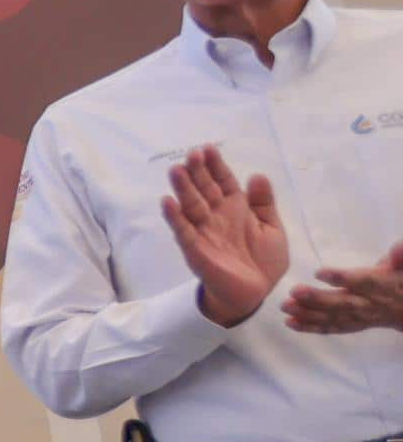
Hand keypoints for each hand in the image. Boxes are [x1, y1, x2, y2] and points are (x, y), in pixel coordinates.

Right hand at [161, 147, 288, 327]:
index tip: (209, 149)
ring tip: (176, 170)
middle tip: (192, 154)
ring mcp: (203, 230)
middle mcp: (216, 215)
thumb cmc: (264, 262)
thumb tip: (257, 175)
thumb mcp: (273, 229)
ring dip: (183, 188)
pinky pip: (183, 230)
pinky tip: (168, 202)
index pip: (222, 181)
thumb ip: (264, 204)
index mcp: (235, 208)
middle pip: (204, 188)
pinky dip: (175, 217)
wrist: (256, 293)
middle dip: (198, 171)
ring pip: (190, 205)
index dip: (216, 166)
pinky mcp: (195, 248)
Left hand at [284, 240, 402, 335]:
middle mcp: (369, 304)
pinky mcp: (352, 324)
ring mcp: (360, 317)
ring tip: (285, 307)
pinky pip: (331, 328)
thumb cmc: (400, 279)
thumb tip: (398, 248)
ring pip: (333, 317)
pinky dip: (311, 328)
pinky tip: (290, 323)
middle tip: (293, 292)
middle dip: (317, 299)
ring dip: (308, 314)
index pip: (362, 282)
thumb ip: (402, 256)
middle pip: (342, 303)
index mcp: (382, 285)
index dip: (342, 278)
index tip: (319, 272)